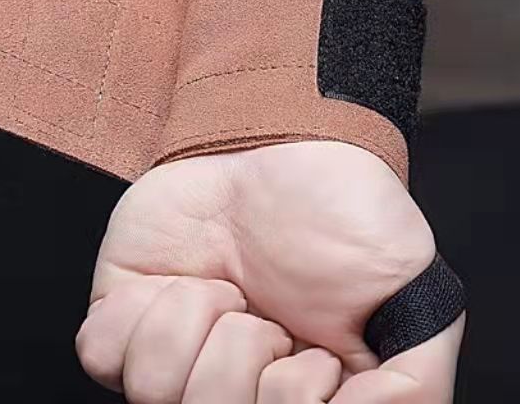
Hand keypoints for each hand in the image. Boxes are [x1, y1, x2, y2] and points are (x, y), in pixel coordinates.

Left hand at [76, 141, 464, 401]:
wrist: (280, 142)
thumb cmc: (347, 217)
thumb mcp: (419, 307)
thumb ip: (411, 392)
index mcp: (293, 400)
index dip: (292, 398)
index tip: (316, 354)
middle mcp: (230, 387)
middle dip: (245, 357)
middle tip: (267, 311)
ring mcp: (174, 354)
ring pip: (152, 392)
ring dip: (198, 322)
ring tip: (230, 286)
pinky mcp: (123, 311)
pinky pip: (100, 354)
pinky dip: (138, 316)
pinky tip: (180, 282)